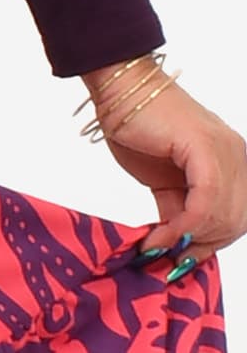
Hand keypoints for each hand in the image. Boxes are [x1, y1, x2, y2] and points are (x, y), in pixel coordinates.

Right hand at [84, 65, 246, 270]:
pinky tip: (158, 235)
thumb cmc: (136, 127)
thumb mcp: (164, 182)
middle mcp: (237, 157)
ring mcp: (226, 151)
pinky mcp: (207, 149)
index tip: (182, 263)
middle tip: (168, 257)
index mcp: (233, 162)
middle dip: (201, 247)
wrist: (118, 89)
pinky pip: (205, 203)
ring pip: (222, 217)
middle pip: (235, 222)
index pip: (238, 218)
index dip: (211, 246)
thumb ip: (179, 210)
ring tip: (156, 246)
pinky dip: (182, 227)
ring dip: (188, 240)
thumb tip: (181, 247)